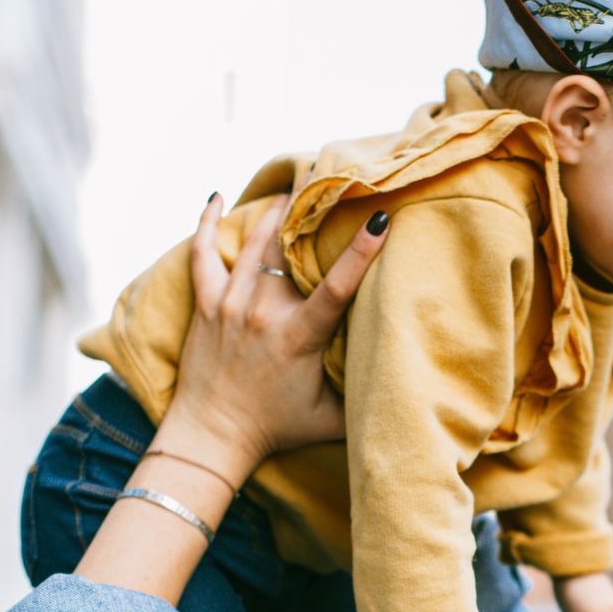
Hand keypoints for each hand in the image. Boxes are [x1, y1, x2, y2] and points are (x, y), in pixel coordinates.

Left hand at [160, 193, 389, 485]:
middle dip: (312, 208)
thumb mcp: (331, 420)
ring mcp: (230, 305)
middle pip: (290, 248)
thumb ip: (365, 398)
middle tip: (330, 174)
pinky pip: (203, 255)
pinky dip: (207, 224)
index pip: (336, 286)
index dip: (360, 251)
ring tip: (294, 185)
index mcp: (298, 336)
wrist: (211, 437)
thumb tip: (409, 386)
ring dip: (276, 211)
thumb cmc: (275, 429)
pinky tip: (215, 198)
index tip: (380, 217)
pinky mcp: (206, 305)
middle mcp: (263, 312)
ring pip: (255, 243)